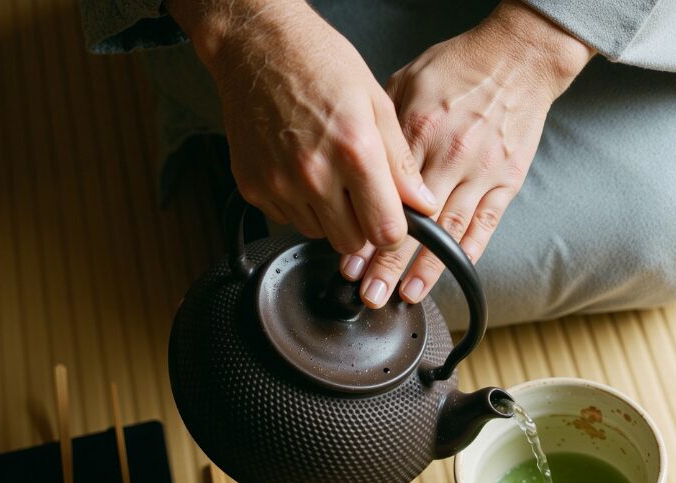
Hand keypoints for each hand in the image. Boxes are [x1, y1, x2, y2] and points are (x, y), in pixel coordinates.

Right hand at [169, 0, 439, 295]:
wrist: (258, 46)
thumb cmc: (318, 64)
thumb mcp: (377, 104)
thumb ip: (401, 162)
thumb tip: (423, 202)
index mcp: (354, 151)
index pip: (386, 231)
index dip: (394, 230)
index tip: (392, 218)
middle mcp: (313, 173)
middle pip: (350, 243)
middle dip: (361, 226)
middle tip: (360, 194)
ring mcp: (279, 184)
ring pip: (318, 234)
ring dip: (329, 216)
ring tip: (328, 173)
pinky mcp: (253, 187)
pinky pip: (287, 220)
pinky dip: (299, 205)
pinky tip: (301, 171)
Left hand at [350, 0, 592, 307]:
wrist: (518, 58)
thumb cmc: (461, 66)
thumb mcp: (408, 82)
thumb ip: (387, 127)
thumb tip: (362, 162)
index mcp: (420, 130)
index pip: (387, 194)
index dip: (366, 230)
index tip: (350, 259)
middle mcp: (450, 155)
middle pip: (415, 221)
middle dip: (389, 263)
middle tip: (371, 293)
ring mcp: (481, 171)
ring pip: (450, 230)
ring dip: (427, 267)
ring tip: (408, 294)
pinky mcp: (506, 180)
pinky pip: (484, 223)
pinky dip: (467, 252)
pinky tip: (450, 273)